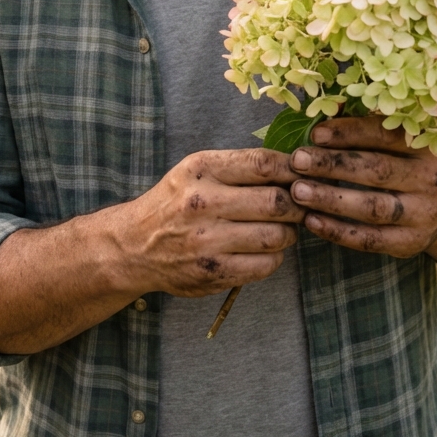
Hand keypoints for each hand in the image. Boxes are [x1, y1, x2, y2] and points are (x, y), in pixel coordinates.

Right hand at [120, 148, 304, 297]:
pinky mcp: (213, 273)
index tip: (302, 174)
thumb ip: (239, 166)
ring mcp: (207, 241)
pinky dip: (275, 256)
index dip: (292, 169)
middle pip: (276, 201)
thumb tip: (294, 165)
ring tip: (282, 227)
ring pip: (276, 235)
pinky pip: (266, 265)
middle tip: (299, 205)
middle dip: (297, 204)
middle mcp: (203, 203)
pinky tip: (265, 249)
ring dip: (289, 232)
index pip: (262, 163)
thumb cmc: (176, 202)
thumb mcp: (196, 170)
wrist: (135, 245)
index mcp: (200, 169)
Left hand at [288, 116, 436, 258]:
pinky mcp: (410, 244)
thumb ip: (365, 123)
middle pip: (377, 171)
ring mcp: (423, 215)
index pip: (386, 135)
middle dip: (333, 165)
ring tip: (298, 191)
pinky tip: (311, 220)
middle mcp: (430, 180)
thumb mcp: (400, 140)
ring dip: (331, 199)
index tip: (315, 132)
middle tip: (297, 160)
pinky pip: (371, 240)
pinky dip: (338, 231)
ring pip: (373, 208)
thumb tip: (327, 103)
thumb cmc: (407, 163)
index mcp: (426, 146)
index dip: (349, 132)